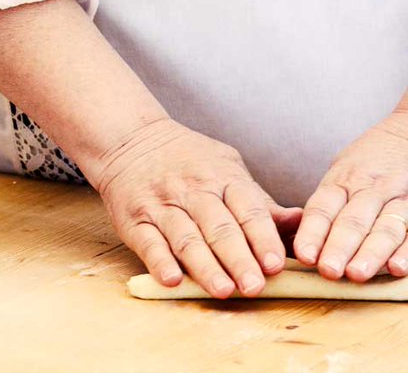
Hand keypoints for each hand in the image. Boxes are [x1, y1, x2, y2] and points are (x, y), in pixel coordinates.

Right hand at [96, 119, 300, 297]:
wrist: (129, 139)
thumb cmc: (188, 160)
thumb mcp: (227, 167)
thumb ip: (260, 201)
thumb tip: (301, 223)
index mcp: (222, 177)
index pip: (248, 209)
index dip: (262, 238)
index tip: (275, 264)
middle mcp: (192, 190)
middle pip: (218, 227)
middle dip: (238, 259)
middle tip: (255, 287)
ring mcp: (161, 205)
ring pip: (186, 238)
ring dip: (204, 266)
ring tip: (223, 290)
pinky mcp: (134, 220)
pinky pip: (148, 243)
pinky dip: (159, 262)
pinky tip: (173, 279)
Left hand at [294, 109, 407, 281]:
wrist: (406, 135)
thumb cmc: (364, 164)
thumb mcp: (339, 173)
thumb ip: (326, 204)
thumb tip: (297, 240)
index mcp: (340, 182)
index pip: (322, 208)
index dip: (312, 233)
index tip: (304, 255)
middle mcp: (368, 189)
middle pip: (352, 221)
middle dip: (339, 248)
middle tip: (328, 271)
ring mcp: (397, 197)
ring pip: (384, 227)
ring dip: (370, 253)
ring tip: (357, 274)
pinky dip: (407, 251)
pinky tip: (397, 268)